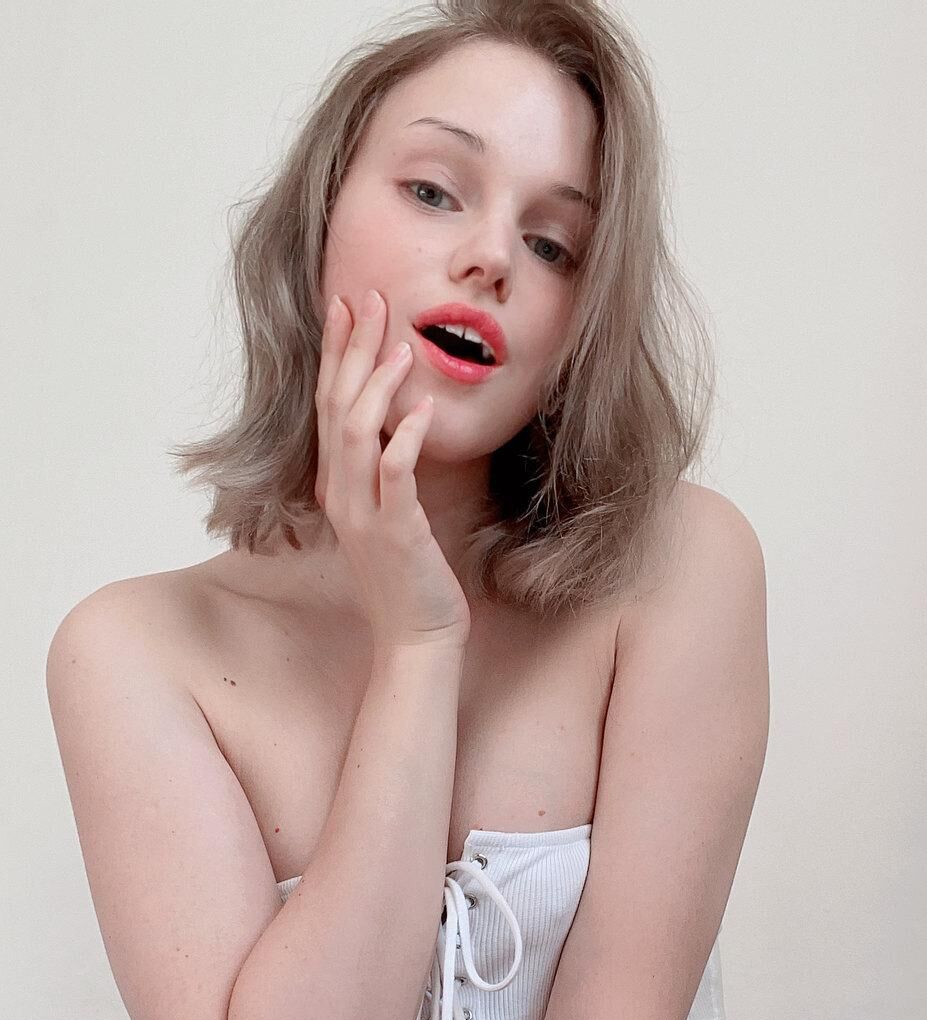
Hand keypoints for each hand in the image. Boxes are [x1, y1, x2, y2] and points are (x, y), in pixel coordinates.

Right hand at [315, 290, 472, 651]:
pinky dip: (406, 439)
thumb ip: (382, 471)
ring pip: (356, 435)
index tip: (345, 305)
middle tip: (369, 299)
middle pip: (336, 407)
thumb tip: (394, 423)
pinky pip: (395, 477)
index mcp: (337, 486)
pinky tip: (423, 409)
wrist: (416, 637)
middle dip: (352, 350)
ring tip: (401, 346)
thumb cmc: (409, 577)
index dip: (335, 353)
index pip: (328, 406)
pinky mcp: (395, 534)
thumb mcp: (388, 514)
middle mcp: (342, 495)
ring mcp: (364, 515)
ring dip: (377, 386)